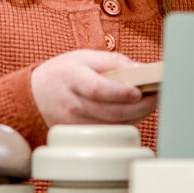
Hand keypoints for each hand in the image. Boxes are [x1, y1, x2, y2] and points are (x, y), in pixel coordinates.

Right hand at [30, 51, 158, 128]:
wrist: (35, 95)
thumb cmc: (64, 73)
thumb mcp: (84, 57)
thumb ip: (113, 61)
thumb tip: (141, 69)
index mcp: (71, 78)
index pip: (96, 89)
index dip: (119, 93)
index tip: (139, 91)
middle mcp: (72, 103)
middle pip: (110, 111)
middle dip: (139, 106)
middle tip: (158, 97)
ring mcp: (75, 123)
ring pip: (112, 125)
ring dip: (137, 115)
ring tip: (152, 103)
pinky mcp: (80, 135)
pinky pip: (109, 132)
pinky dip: (127, 123)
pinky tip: (137, 113)